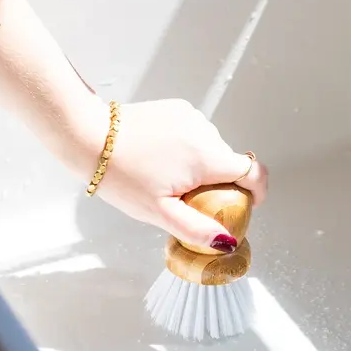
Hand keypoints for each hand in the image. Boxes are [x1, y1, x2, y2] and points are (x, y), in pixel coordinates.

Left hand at [75, 98, 267, 251]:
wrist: (92, 137)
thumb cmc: (122, 178)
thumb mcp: (159, 212)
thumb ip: (197, 228)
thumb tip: (227, 242)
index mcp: (206, 158)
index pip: (253, 171)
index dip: (258, 190)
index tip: (250, 204)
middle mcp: (206, 132)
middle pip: (228, 162)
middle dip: (218, 183)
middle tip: (187, 200)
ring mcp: (192, 116)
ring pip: (211, 147)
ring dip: (201, 164)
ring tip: (166, 177)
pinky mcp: (178, 108)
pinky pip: (195, 132)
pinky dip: (187, 147)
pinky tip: (161, 157)